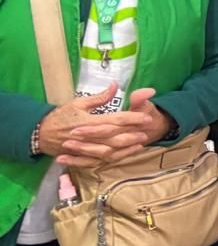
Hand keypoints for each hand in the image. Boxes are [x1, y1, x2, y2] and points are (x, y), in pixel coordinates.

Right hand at [55, 88, 174, 166]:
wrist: (41, 134)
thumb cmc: (61, 116)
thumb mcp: (78, 103)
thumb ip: (99, 97)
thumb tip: (116, 85)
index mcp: (90, 121)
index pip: (116, 120)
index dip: (133, 118)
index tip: (146, 116)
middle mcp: (89, 136)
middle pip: (116, 137)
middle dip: (134, 134)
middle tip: (149, 129)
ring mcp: (86, 149)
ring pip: (111, 151)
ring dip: (127, 148)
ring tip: (142, 142)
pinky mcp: (83, 157)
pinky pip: (102, 160)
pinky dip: (115, 158)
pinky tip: (126, 154)